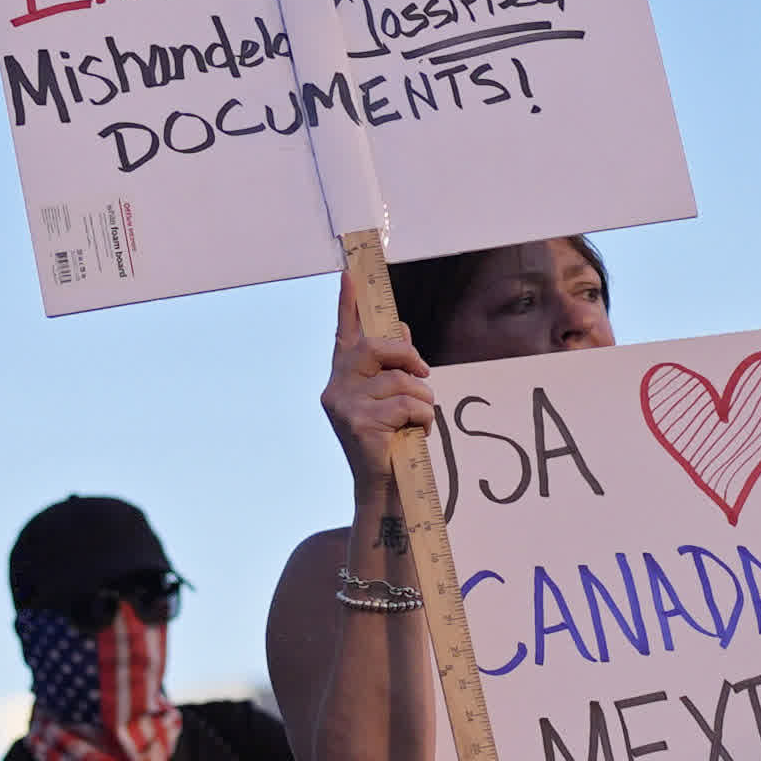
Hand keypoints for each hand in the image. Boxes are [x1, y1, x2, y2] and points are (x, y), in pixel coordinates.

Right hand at [324, 263, 439, 491]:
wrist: (384, 487)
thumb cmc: (390, 440)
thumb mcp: (391, 398)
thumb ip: (391, 367)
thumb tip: (402, 329)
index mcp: (343, 377)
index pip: (344, 334)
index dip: (346, 304)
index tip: (350, 273)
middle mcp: (337, 387)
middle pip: (375, 347)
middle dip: (407, 356)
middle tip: (423, 372)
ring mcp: (345, 405)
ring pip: (399, 380)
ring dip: (423, 398)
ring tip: (420, 417)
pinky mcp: (359, 422)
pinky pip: (407, 404)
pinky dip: (424, 416)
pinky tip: (418, 431)